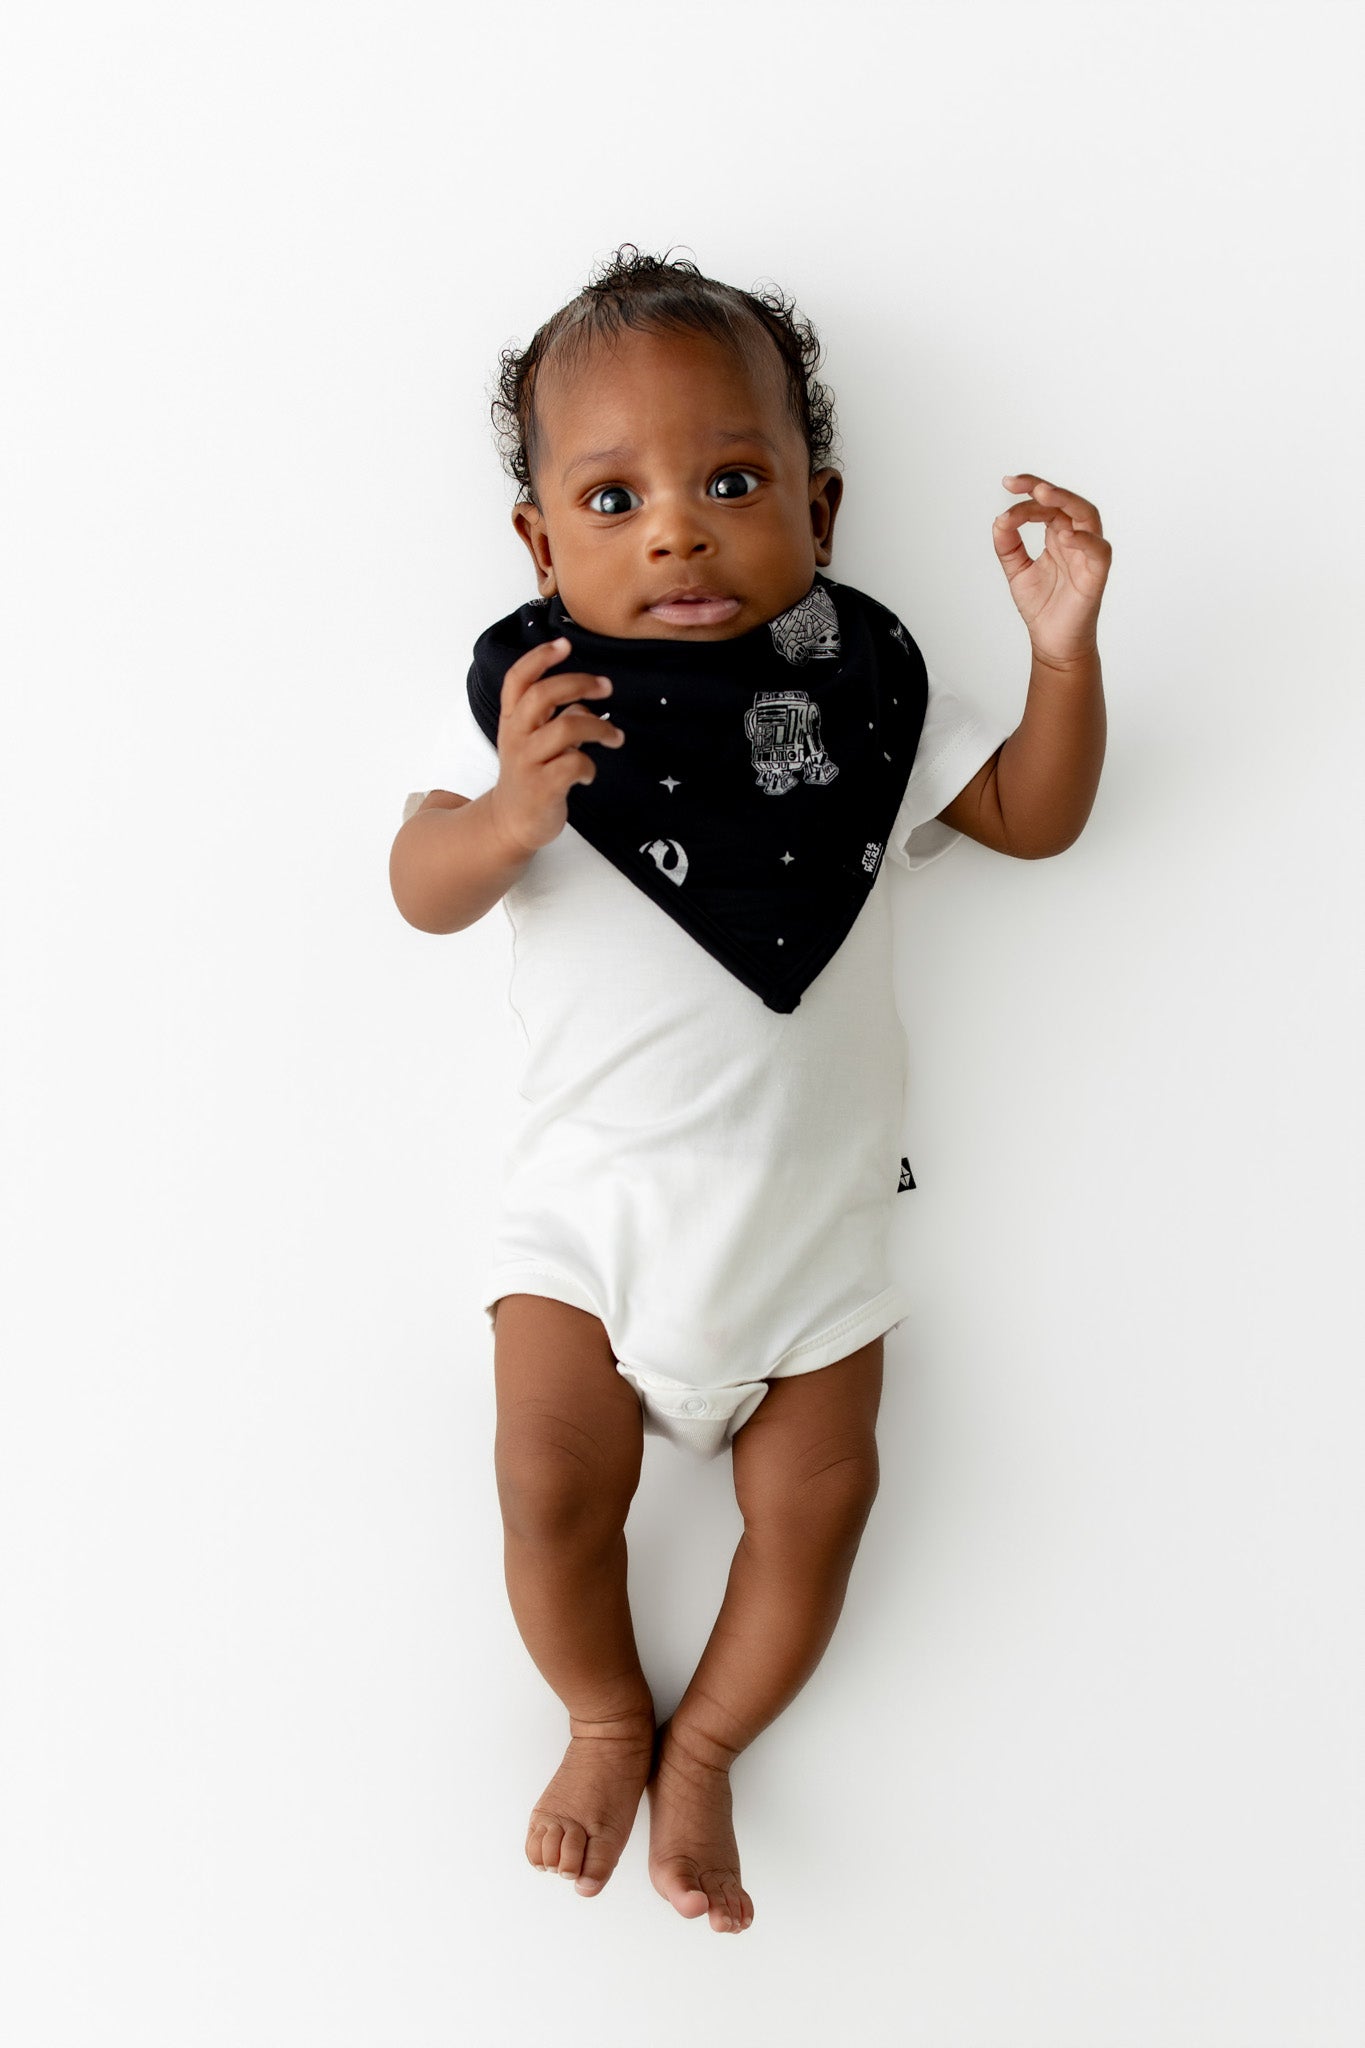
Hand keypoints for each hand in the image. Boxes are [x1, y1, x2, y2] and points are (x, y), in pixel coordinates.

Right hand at [486, 636, 623, 856]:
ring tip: (615, 737)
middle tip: (607, 686)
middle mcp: (516, 736)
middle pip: (542, 695)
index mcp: (512, 720)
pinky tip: (588, 774)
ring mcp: (527, 762)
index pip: (517, 680)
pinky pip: (573, 764)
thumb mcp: (535, 740)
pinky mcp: (542, 788)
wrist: (511, 823)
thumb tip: (587, 703)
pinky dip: (589, 766)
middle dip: (579, 683)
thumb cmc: (529, 775)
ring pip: (566, 728)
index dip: (539, 658)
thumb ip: (558, 716)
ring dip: (599, 727)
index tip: (564, 644)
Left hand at [992, 475, 1111, 670]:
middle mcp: (1075, 539)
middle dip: (1044, 488)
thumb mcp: (1016, 570)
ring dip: (1066, 502)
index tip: (1006, 484)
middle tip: (1019, 483)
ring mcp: (1087, 555)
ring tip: (1043, 493)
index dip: (1027, 492)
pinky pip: (1098, 550)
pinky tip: (1065, 534)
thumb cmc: (1042, 606)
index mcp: (1057, 535)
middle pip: (1067, 502)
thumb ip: (1008, 545)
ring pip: (1087, 516)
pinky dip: (1085, 539)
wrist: (1052, 643)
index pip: (1046, 504)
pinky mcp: (1096, 574)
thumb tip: (999, 520)